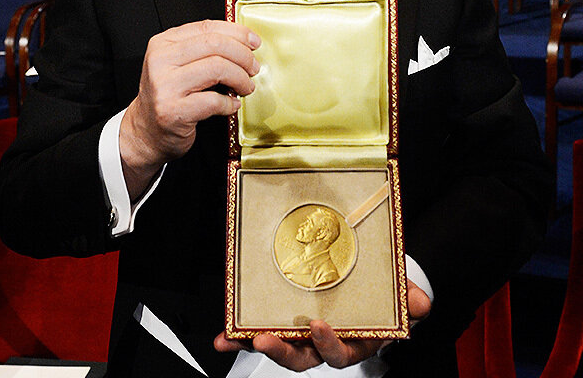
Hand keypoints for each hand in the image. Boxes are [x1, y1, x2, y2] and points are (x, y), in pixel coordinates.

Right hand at [119, 20, 260, 198]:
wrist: (146, 133)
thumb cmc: (168, 99)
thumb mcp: (178, 67)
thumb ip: (203, 52)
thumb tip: (243, 44)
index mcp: (163, 44)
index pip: (207, 28)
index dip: (237, 33)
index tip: (254, 42)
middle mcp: (161, 61)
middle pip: (215, 45)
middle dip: (243, 56)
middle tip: (253, 69)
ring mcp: (165, 86)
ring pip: (217, 69)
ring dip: (240, 79)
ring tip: (246, 88)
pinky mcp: (173, 111)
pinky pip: (213, 101)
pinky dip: (229, 103)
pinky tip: (231, 106)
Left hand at [214, 279, 431, 371]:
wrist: (373, 284)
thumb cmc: (385, 294)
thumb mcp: (400, 293)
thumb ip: (409, 299)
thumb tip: (419, 305)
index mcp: (353, 342)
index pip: (339, 354)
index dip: (328, 344)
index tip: (319, 325)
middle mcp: (324, 343)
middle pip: (301, 358)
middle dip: (280, 351)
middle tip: (262, 339)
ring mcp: (303, 334)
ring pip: (279, 347)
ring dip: (253, 345)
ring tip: (232, 339)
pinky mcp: (288, 322)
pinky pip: (264, 330)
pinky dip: (242, 336)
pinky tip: (225, 336)